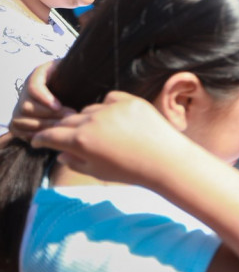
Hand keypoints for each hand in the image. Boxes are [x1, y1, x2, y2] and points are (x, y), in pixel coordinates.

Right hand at [9, 60, 74, 141]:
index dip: (43, 98)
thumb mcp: (75, 73)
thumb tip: (86, 75)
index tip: (58, 106)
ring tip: (64, 127)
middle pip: (27, 107)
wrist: (73, 95)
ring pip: (22, 121)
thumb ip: (77, 73)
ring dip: (44, 126)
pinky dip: (35, 135)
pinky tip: (53, 135)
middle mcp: (25, 93)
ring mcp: (20, 109)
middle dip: (49, 115)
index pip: (33, 87)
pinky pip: (20, 132)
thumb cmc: (76, 83)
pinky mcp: (20, 124)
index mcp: (37, 77)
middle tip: (69, 117)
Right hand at [30, 91, 189, 185]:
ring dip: (88, 120)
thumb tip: (61, 152)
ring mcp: (111, 109)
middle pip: (67, 121)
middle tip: (70, 138)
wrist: (166, 160)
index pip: (50, 135)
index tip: (39, 140)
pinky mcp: (129, 100)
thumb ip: (74, 161)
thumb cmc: (131, 170)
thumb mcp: (96, 172)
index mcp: (80, 141)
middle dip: (65, 130)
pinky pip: (110, 99)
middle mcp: (92, 122)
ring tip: (102, 134)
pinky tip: (116, 119)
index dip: (42, 138)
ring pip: (88, 110)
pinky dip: (108, 107)